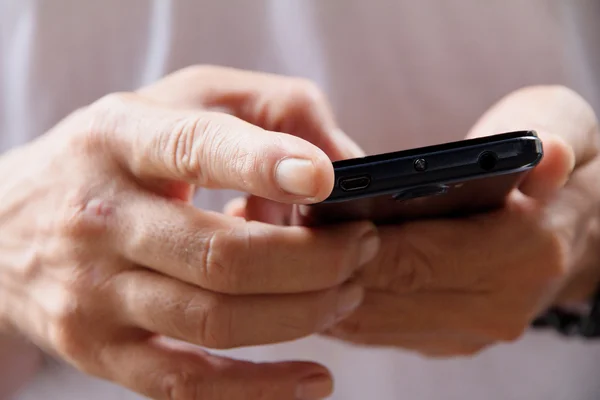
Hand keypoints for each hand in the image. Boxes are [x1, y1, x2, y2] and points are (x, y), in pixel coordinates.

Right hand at [0, 66, 378, 398]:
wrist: (6, 224)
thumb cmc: (114, 156)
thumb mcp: (178, 101)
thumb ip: (267, 108)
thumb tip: (343, 159)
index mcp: (120, 140)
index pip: (194, 149)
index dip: (264, 162)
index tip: (327, 177)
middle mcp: (101, 218)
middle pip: (224, 255)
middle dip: (315, 258)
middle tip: (361, 246)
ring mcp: (95, 294)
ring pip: (217, 321)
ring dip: (303, 312)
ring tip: (346, 291)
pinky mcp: (101, 350)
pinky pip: (189, 384)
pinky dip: (262, 389)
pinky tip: (315, 379)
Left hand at [226, 85, 599, 356]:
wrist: (572, 224)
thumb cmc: (555, 167)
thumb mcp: (557, 129)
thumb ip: (544, 141)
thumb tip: (548, 155)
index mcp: (524, 253)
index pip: (417, 257)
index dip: (353, 240)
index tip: (303, 217)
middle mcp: (494, 305)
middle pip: (381, 295)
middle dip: (321, 264)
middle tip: (269, 230)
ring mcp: (464, 330)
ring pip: (367, 321)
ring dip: (316, 287)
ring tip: (273, 246)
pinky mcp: (442, 337)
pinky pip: (372, 330)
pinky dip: (331, 301)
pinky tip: (300, 270)